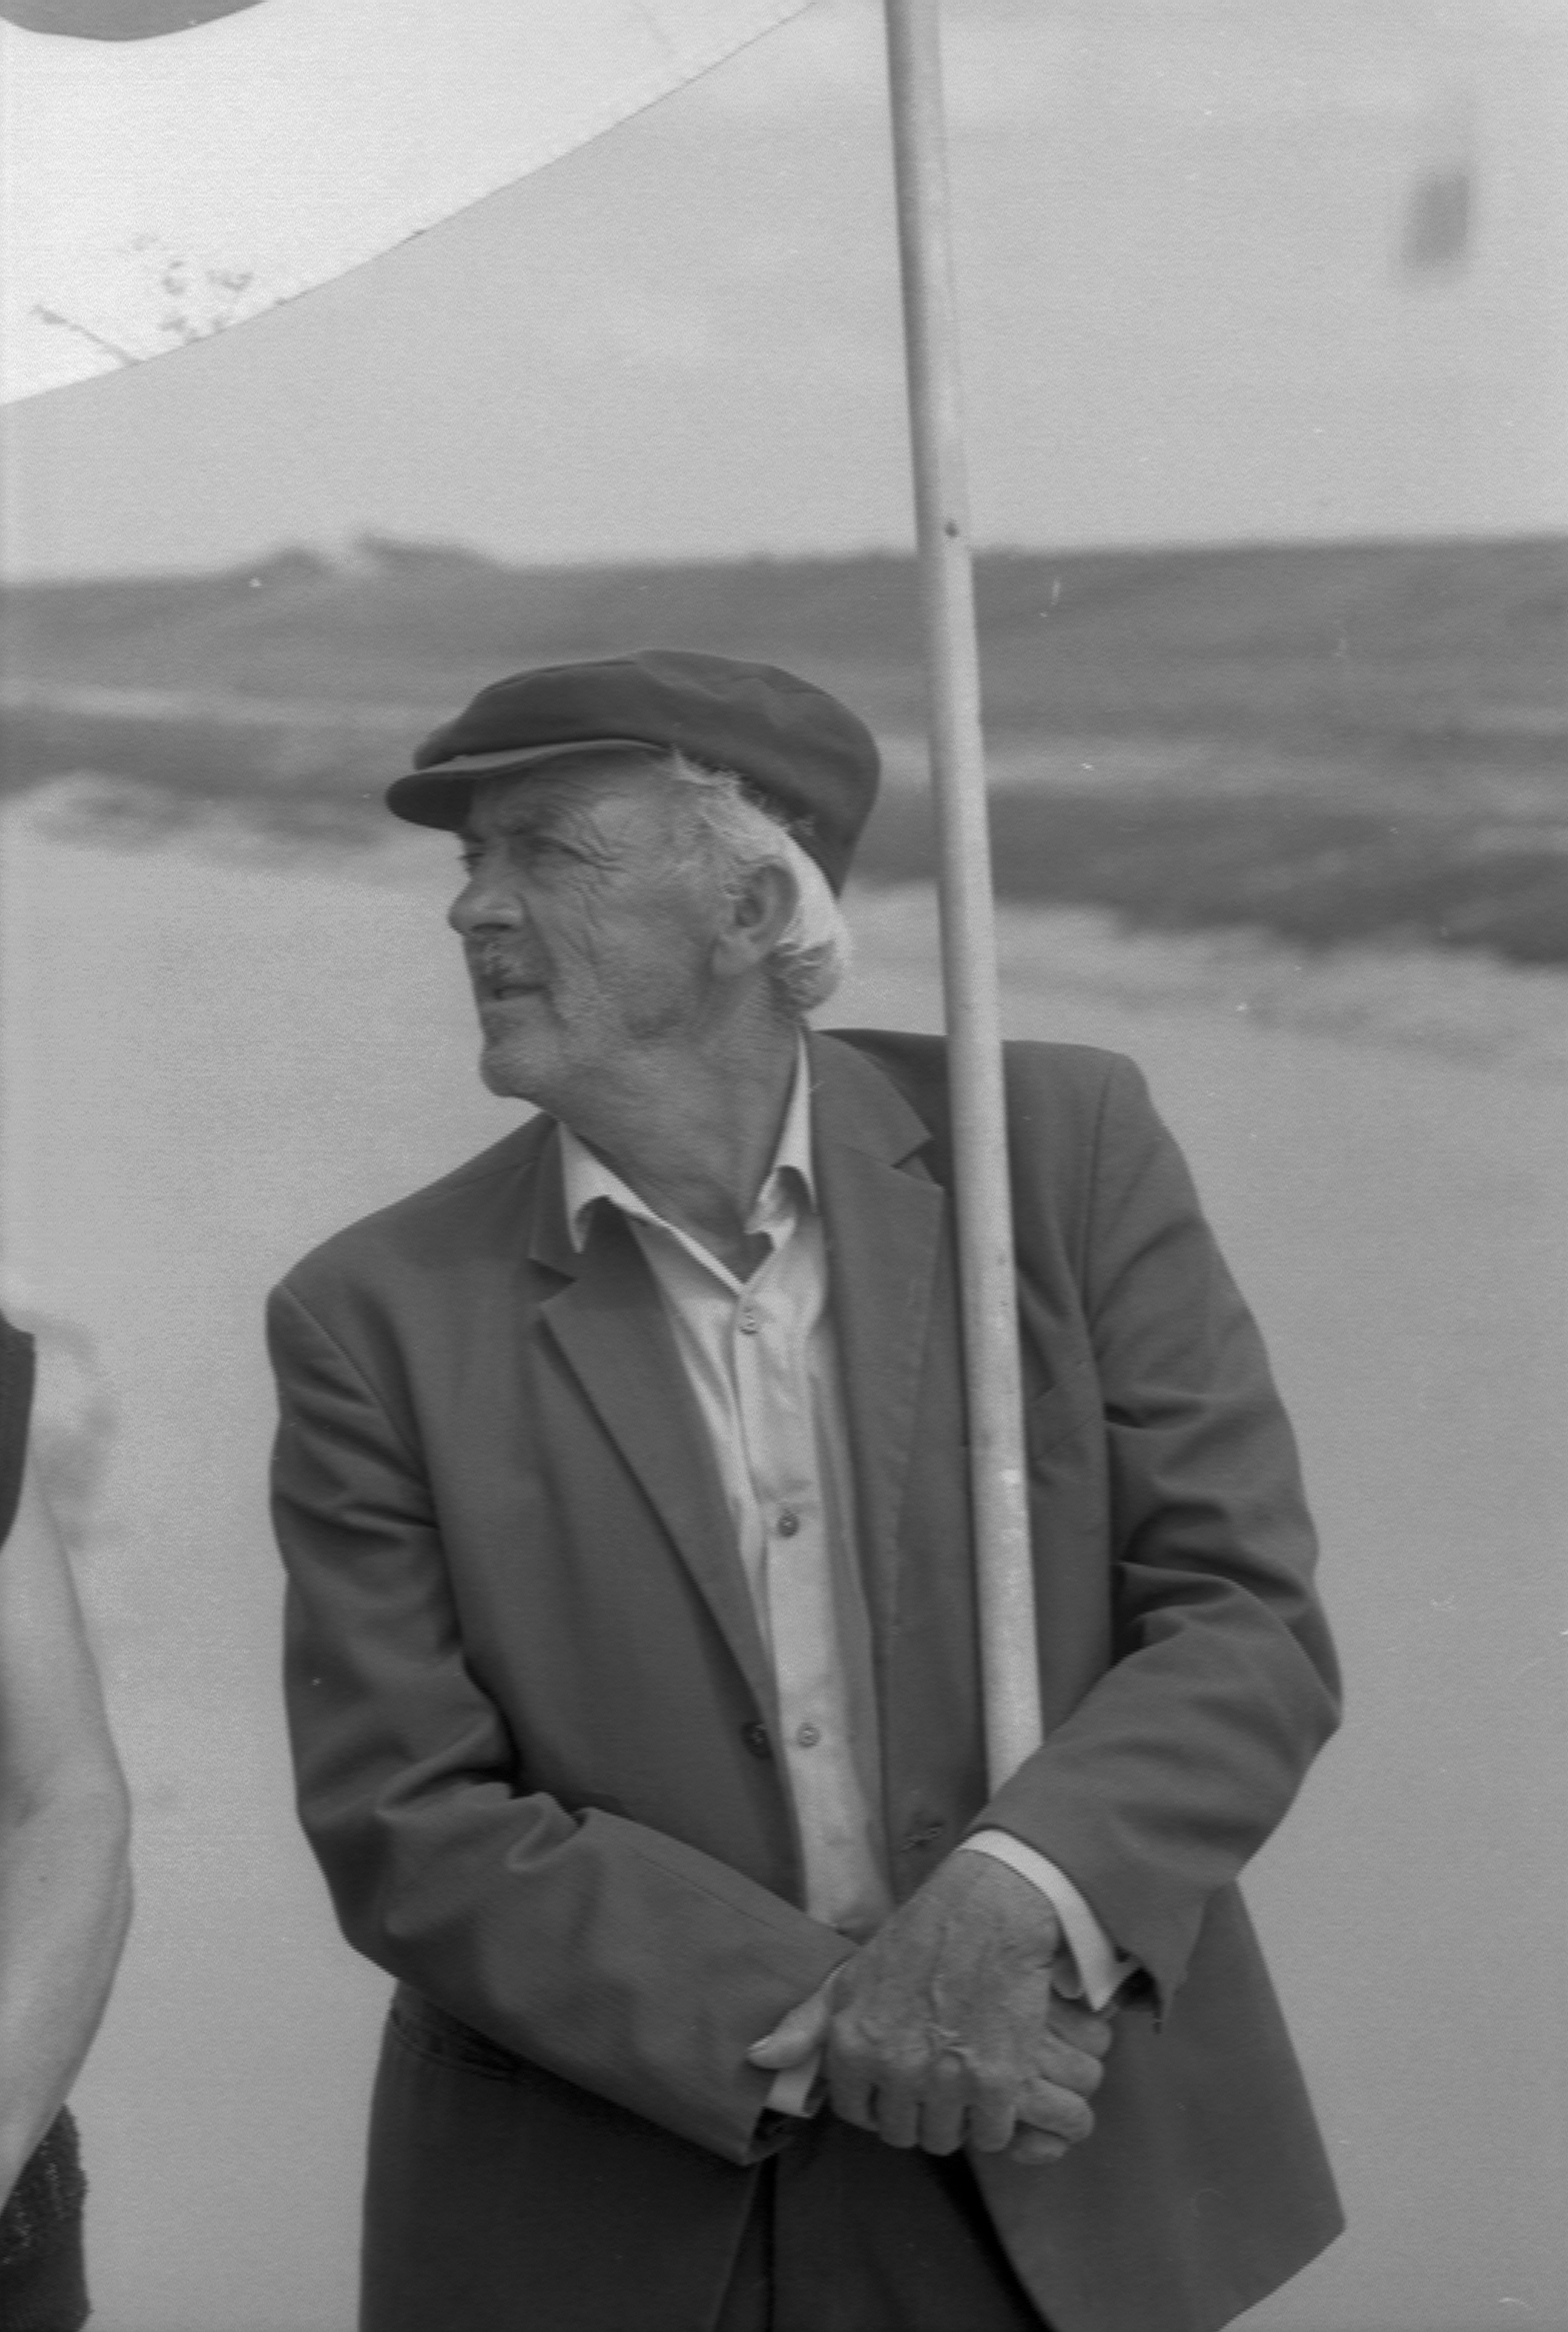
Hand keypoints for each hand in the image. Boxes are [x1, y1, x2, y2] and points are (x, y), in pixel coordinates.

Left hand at [748, 1855, 1112, 2160]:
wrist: (985, 1912)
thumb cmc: (913, 1941)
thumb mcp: (848, 1978)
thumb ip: (804, 2026)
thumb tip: (758, 2059)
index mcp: (852, 2046)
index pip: (855, 2113)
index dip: (875, 2098)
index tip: (893, 2079)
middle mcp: (894, 2070)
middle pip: (900, 2133)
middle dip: (913, 2111)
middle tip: (931, 2077)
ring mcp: (946, 2080)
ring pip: (942, 2139)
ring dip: (952, 2119)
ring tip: (961, 2082)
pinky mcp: (995, 2082)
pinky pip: (991, 2136)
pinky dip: (993, 2120)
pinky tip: (993, 2087)